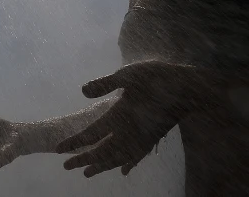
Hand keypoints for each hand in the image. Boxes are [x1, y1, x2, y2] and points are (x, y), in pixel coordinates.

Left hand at [56, 61, 205, 177]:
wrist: (188, 89)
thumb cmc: (157, 78)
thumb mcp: (128, 75)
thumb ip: (104, 84)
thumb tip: (82, 91)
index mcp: (119, 117)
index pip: (92, 135)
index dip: (75, 143)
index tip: (60, 150)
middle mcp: (129, 132)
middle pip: (102, 151)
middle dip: (84, 159)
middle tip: (67, 167)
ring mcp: (142, 138)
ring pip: (118, 158)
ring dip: (102, 166)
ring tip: (89, 173)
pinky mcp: (154, 138)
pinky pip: (137, 157)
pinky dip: (128, 164)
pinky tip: (125, 170)